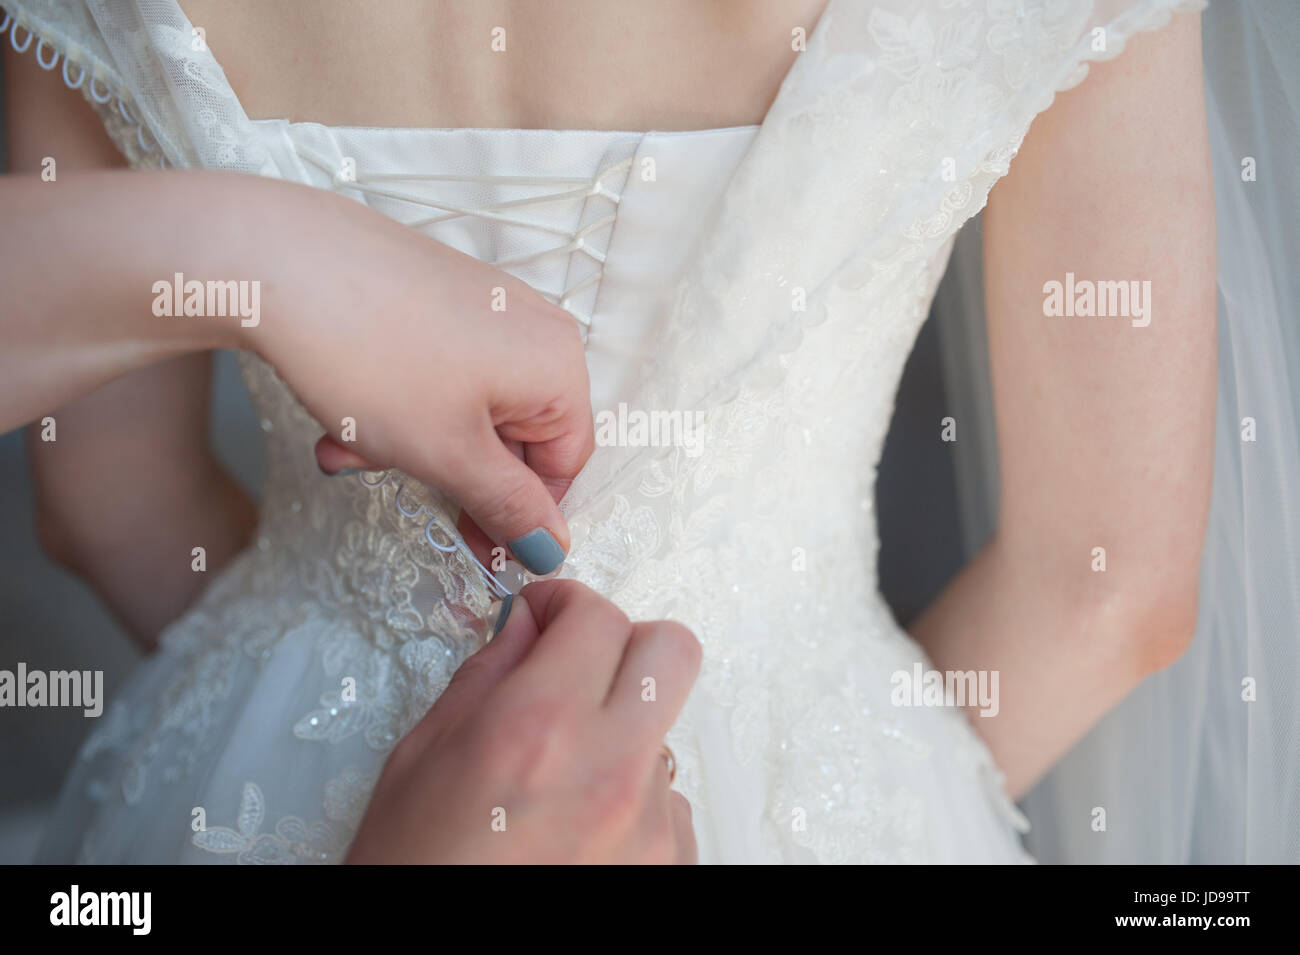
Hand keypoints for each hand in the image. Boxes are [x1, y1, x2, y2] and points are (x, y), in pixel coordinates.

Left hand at [245, 182, 594, 573]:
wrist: (276, 258)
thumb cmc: (371, 352)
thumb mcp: (447, 453)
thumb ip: (508, 508)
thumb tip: (551, 547)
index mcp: (557, 364)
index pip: (563, 465)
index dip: (519, 515)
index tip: (472, 547)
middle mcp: (532, 327)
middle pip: (512, 437)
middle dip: (446, 472)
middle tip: (389, 482)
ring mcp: (484, 305)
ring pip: (466, 409)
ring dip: (410, 444)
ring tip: (346, 446)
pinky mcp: (438, 295)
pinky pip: (438, 372)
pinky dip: (397, 405)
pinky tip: (343, 413)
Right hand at [346, 580, 701, 863]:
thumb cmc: (412, 875)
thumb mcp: (420, 761)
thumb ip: (487, 677)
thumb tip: (528, 627)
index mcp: (537, 729)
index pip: (597, 615)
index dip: (567, 603)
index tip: (547, 615)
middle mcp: (610, 771)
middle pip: (673, 651)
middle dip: (624, 644)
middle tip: (578, 668)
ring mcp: (650, 826)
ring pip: (667, 730)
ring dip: (623, 732)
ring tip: (561, 781)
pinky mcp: (670, 868)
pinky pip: (669, 801)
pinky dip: (631, 801)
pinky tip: (577, 834)